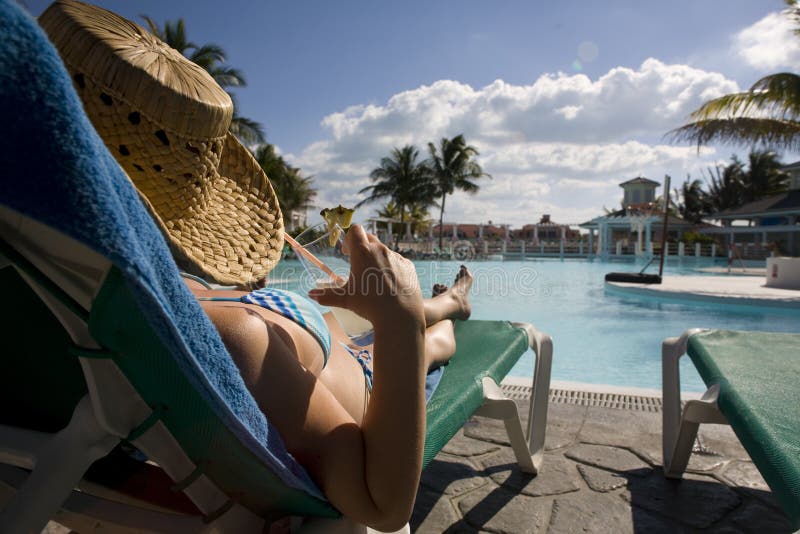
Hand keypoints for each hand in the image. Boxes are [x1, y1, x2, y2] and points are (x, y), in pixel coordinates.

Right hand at [308, 225, 423, 327]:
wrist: (399, 315)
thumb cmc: (369, 304)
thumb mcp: (345, 299)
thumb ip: (326, 295)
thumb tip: (311, 295)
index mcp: (363, 252)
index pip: (355, 230)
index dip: (349, 238)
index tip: (347, 252)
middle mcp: (381, 250)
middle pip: (369, 238)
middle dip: (362, 247)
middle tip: (358, 263)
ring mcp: (397, 257)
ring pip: (384, 251)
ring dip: (377, 259)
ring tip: (374, 278)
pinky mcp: (409, 266)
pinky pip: (398, 262)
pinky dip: (392, 268)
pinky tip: (390, 284)